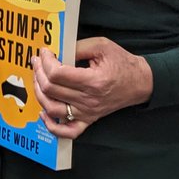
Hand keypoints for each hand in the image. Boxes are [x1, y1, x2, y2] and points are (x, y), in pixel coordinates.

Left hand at [32, 37, 153, 139]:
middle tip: (37, 61)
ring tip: (38, 78)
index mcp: (93, 81)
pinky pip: (67, 131)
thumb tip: (55, 51)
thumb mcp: (101, 46)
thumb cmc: (122, 63)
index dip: (45, 61)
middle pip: (50, 89)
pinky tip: (43, 112)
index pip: (57, 74)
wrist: (141, 82)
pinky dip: (51, 126)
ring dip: (38, 93)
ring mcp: (88, 112)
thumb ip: (77, 47)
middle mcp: (89, 100)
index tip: (44, 52)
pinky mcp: (89, 119)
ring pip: (52, 108)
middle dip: (38, 72)